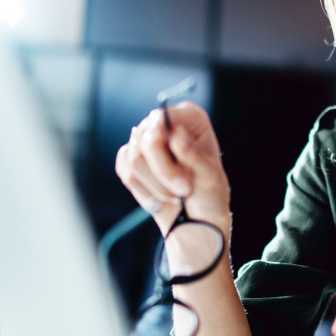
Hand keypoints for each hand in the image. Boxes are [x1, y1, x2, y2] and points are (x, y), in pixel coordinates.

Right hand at [115, 101, 230, 236]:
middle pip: (145, 139)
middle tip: (183, 189)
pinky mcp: (132, 159)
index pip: (163, 117)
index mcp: (190, 117)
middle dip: (163, 171)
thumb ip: (193, 154)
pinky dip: (143, 190)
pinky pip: (125, 170)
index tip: (175, 162)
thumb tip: (176, 134)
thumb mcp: (209, 175)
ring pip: (134, 158)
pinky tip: (160, 198)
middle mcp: (165, 123)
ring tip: (175, 195)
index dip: (161, 138)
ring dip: (155, 184)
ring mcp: (146, 141)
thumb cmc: (209, 193)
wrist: (197, 218)